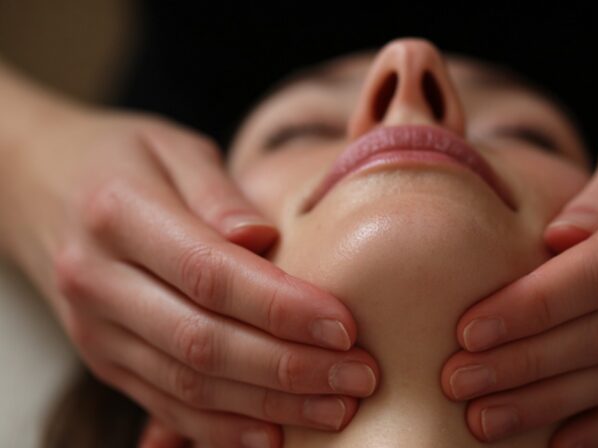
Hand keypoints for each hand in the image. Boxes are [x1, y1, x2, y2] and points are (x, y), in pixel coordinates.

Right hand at [1, 107, 378, 446]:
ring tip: (337, 408)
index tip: (344, 324)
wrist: (36, 185)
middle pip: (203, 341)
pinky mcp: (104, 359)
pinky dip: (221, 428)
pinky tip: (275, 434)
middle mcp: (98, 280)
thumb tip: (263, 238)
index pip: (209, 273)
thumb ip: (217, 192)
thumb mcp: (170, 147)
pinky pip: (164, 405)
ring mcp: (96, 330)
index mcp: (118, 214)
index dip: (280, 306)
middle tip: (359, 375)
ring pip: (188, 385)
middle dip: (289, 368)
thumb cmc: (121, 158)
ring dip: (269, 405)